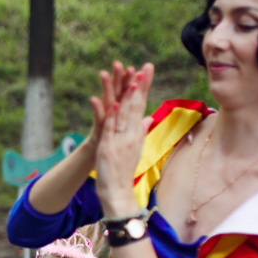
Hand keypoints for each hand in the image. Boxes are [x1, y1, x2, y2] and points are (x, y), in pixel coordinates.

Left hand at [91, 63, 155, 216]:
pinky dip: (110, 116)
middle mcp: (131, 134)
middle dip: (140, 85)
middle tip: (145, 66)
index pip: (141, 105)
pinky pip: (109, 129)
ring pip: (124, 114)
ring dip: (125, 95)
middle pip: (136, 106)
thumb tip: (148, 118)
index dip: (144, 87)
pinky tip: (112, 103)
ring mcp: (120, 140)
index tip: (147, 69)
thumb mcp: (134, 148)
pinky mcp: (108, 147)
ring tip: (129, 79)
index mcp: (136, 133)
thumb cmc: (124, 170)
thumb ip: (141, 130)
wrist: (118, 191)